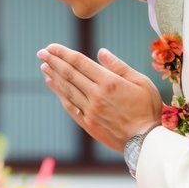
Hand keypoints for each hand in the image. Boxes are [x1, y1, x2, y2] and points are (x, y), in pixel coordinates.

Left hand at [38, 44, 162, 152]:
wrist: (145, 141)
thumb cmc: (147, 109)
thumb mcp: (141, 82)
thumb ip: (119, 66)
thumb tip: (101, 52)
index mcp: (109, 82)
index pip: (80, 62)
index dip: (63, 53)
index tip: (51, 47)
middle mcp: (96, 95)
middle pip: (69, 74)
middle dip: (53, 62)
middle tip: (41, 53)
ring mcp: (90, 110)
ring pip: (67, 89)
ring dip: (53, 76)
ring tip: (43, 66)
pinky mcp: (87, 123)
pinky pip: (69, 106)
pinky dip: (59, 94)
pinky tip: (53, 86)